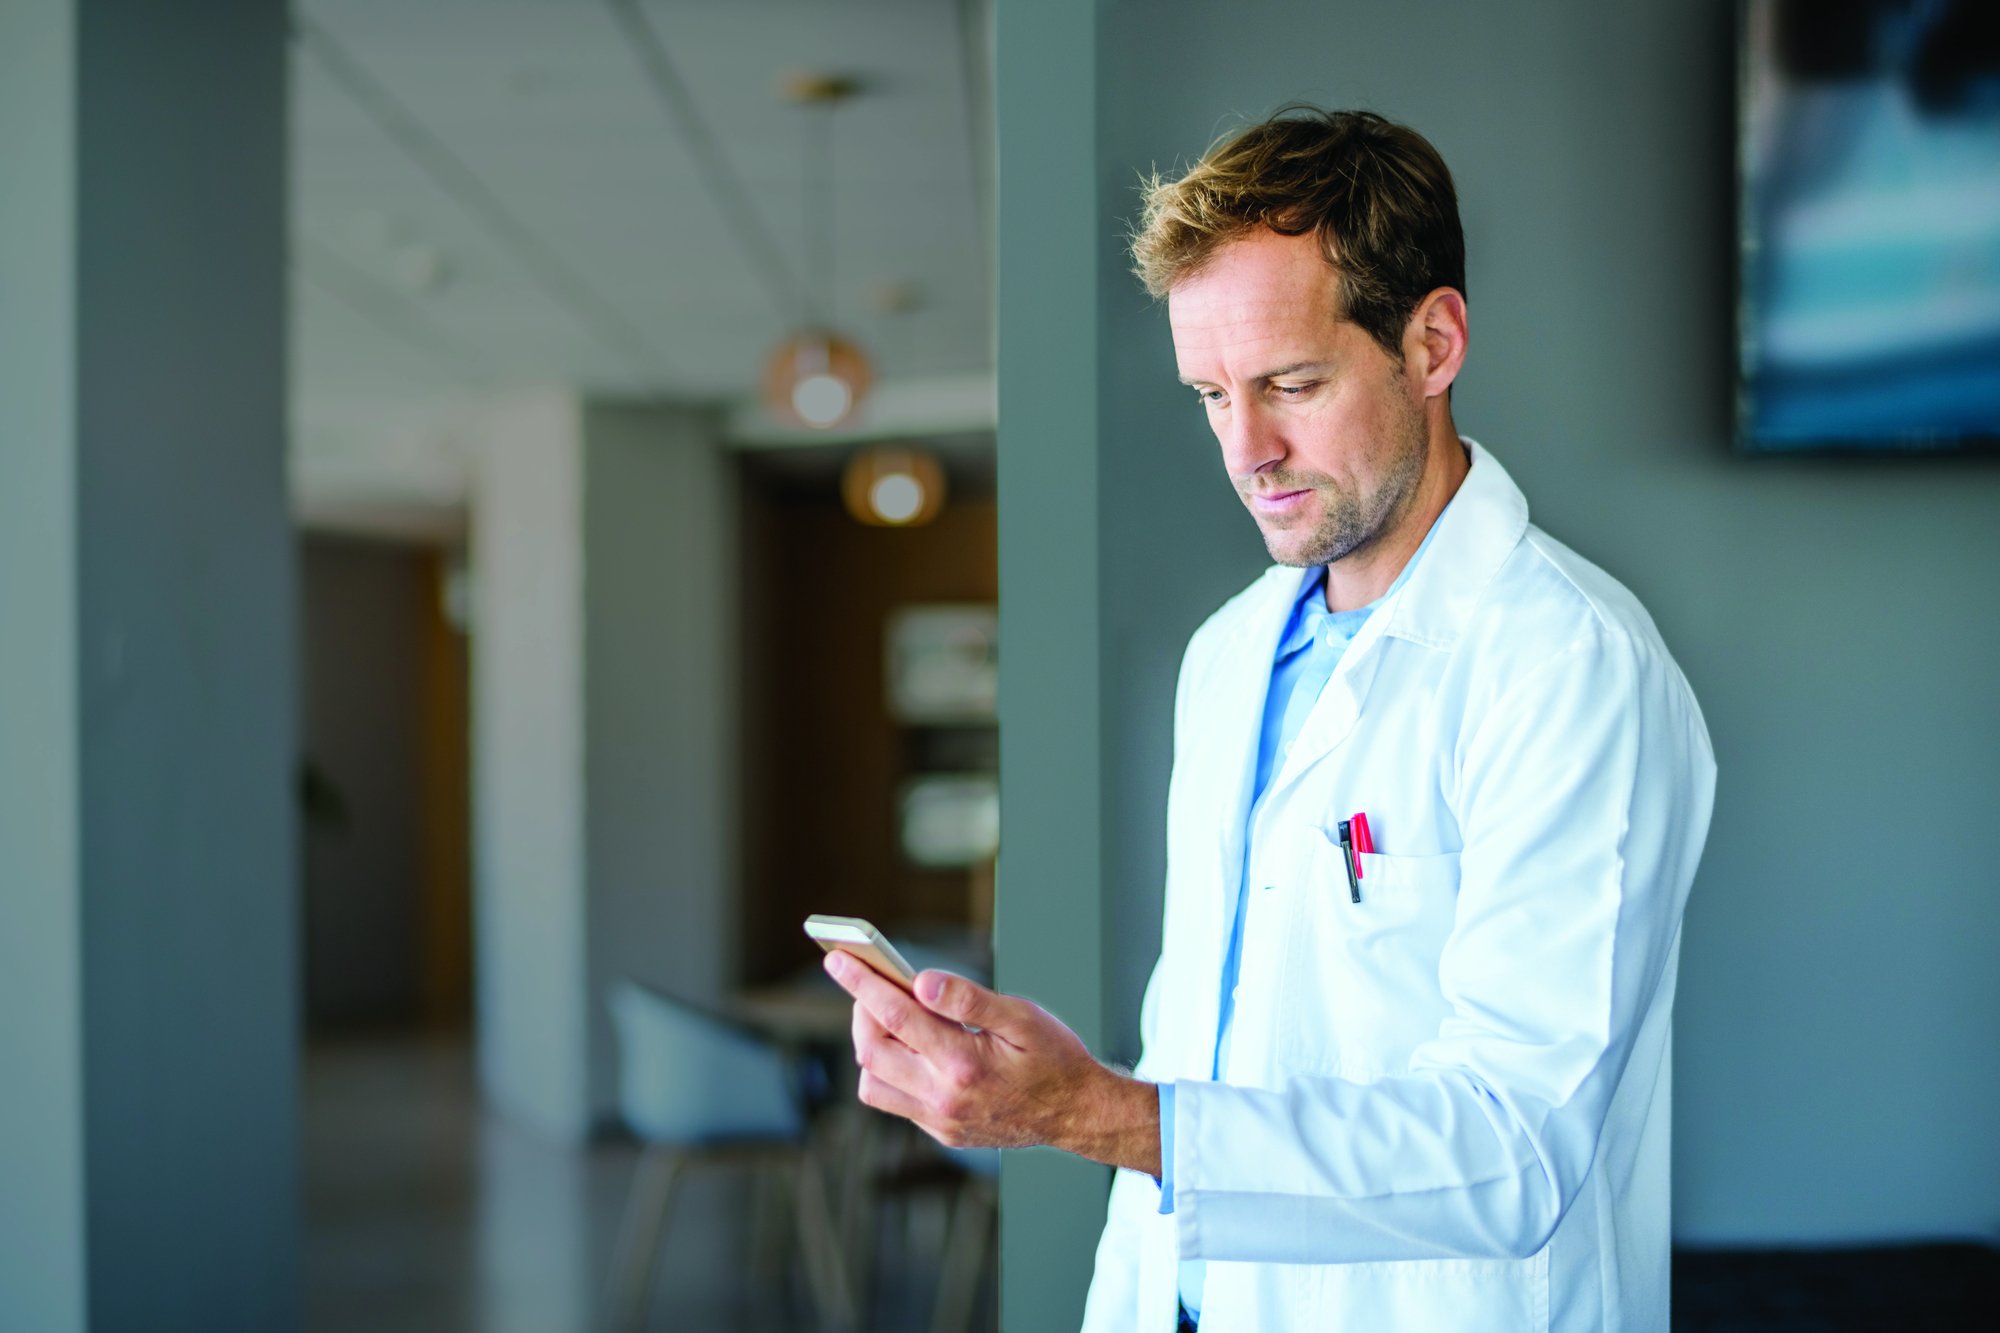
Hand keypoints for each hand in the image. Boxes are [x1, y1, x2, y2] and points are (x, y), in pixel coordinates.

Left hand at [824, 953, 1159, 1175]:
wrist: (1078, 1114)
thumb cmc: (1055, 1057)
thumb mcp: (1022, 1017)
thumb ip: (969, 999)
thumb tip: (921, 981)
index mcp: (964, 1063)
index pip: (896, 1016)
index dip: (863, 983)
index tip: (838, 958)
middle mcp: (944, 1098)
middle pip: (872, 1051)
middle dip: (861, 1011)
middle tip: (870, 983)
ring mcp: (940, 1120)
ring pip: (874, 1084)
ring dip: (872, 1046)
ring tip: (892, 1016)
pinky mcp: (942, 1131)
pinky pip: (896, 1101)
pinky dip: (891, 1070)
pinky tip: (914, 1048)